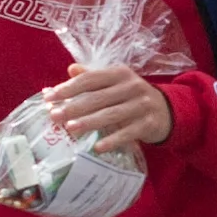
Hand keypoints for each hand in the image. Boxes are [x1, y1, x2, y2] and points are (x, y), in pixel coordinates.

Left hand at [47, 61, 172, 150]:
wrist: (166, 111)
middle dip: (74, 107)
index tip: (49, 96)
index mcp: (120, 73)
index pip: (91, 79)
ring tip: (70, 129)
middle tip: (54, 116)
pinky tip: (98, 147)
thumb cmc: (132, 97)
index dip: (69, 87)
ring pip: (112, 114)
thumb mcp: (115, 83)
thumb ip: (93, 77)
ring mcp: (142, 105)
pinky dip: (113, 140)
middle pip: (98, 97)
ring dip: (90, 122)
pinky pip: (128, 133)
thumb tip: (69, 70)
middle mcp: (132, 86)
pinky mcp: (149, 124)